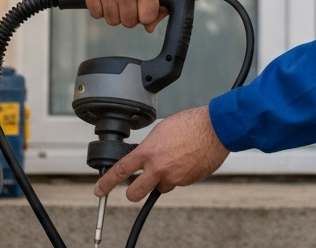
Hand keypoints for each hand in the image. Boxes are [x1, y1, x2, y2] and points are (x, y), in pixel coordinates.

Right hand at [83, 0, 167, 32]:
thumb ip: (158, 5)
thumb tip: (149, 28)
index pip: (146, 18)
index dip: (146, 14)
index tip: (143, 6)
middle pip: (128, 22)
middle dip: (130, 15)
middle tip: (130, 2)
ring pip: (112, 20)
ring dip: (115, 13)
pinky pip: (96, 14)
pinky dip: (100, 9)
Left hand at [94, 106, 229, 200]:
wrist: (216, 129)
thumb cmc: (191, 123)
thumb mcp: (161, 130)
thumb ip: (150, 146)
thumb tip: (147, 155)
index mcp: (148, 152)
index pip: (120, 171)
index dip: (106, 183)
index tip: (99, 189)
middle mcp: (159, 168)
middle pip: (135, 192)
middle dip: (132, 192)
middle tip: (133, 188)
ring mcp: (174, 177)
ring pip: (160, 187)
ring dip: (161, 180)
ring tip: (173, 161)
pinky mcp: (188, 181)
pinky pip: (178, 182)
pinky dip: (179, 174)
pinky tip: (186, 159)